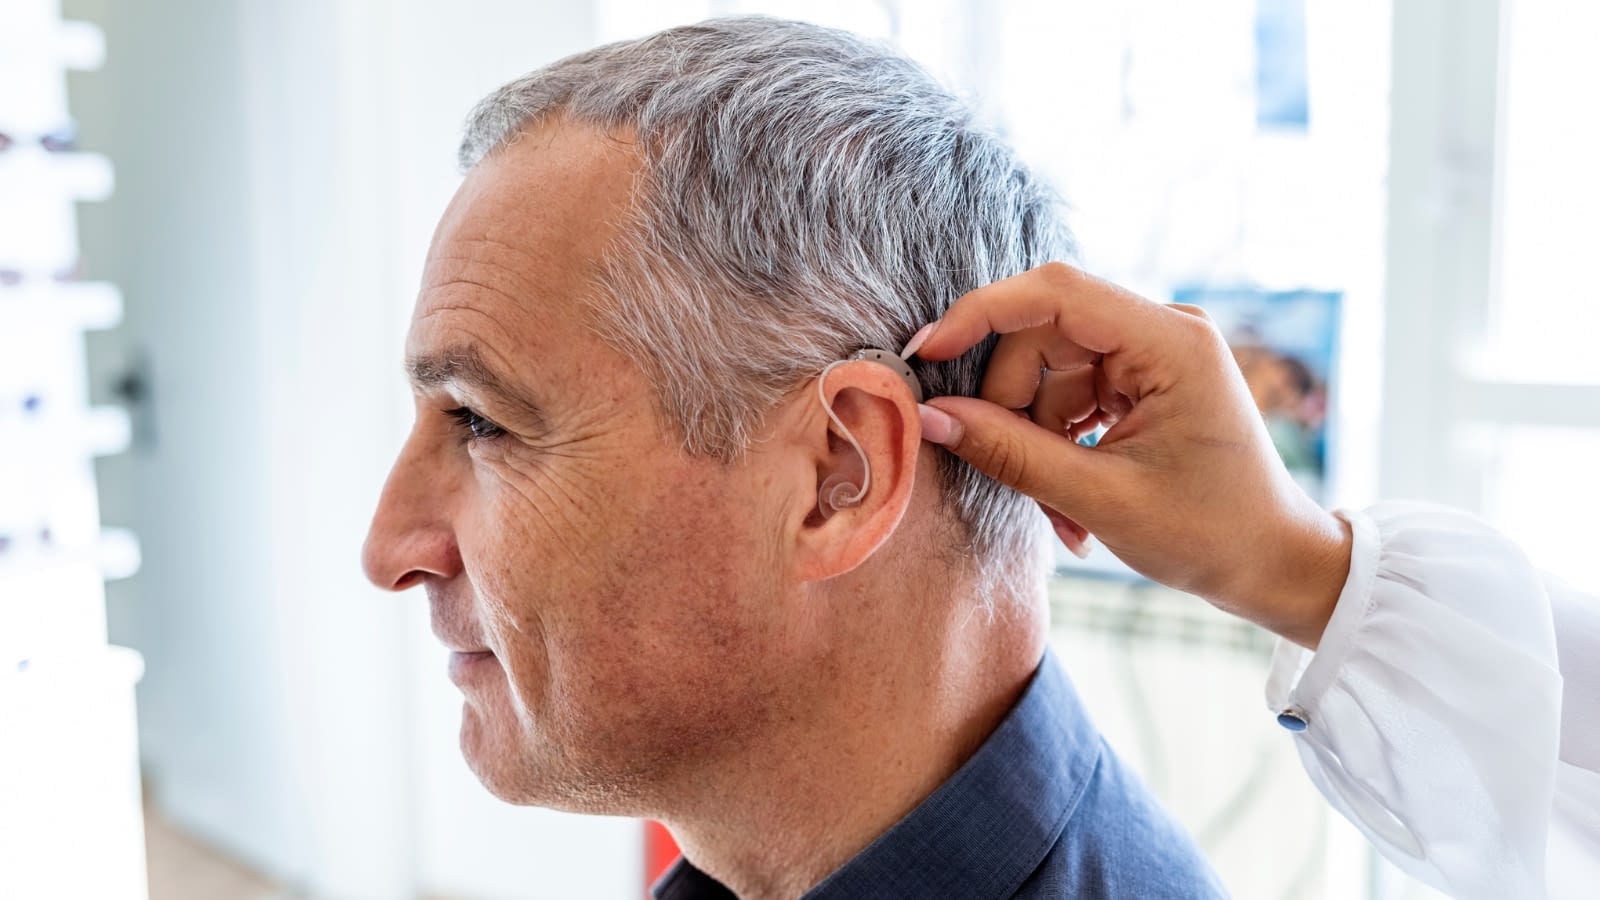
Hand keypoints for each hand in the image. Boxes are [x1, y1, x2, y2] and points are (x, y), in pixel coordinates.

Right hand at [910, 263, 1350, 648]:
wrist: (1277, 566)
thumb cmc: (1211, 533)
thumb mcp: (1100, 498)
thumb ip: (1010, 452)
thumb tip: (931, 417)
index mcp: (1170, 341)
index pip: (1054, 293)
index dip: (981, 314)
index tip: (927, 355)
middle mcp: (1164, 331)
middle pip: (1042, 337)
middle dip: (1012, 407)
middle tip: (1011, 474)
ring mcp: (1154, 355)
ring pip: (1048, 372)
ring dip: (1034, 439)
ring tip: (1060, 513)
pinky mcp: (1144, 381)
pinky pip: (1070, 394)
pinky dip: (1056, 444)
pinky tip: (1071, 502)